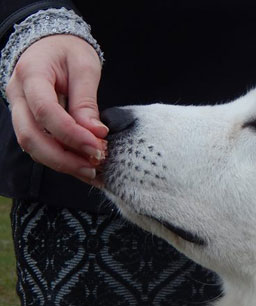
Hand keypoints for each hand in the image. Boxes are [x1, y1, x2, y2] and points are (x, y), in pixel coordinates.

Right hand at [5, 34, 107, 185]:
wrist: (50, 43)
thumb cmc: (68, 51)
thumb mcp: (85, 67)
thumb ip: (87, 101)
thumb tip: (96, 133)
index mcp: (31, 73)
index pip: (45, 110)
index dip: (71, 133)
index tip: (97, 146)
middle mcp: (17, 95)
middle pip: (30, 136)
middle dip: (64, 158)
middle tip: (95, 166)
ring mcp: (18, 110)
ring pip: (32, 146)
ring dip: (62, 163)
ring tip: (92, 170)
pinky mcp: (28, 122)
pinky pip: (40, 146)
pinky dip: (61, 160)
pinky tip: (83, 167)